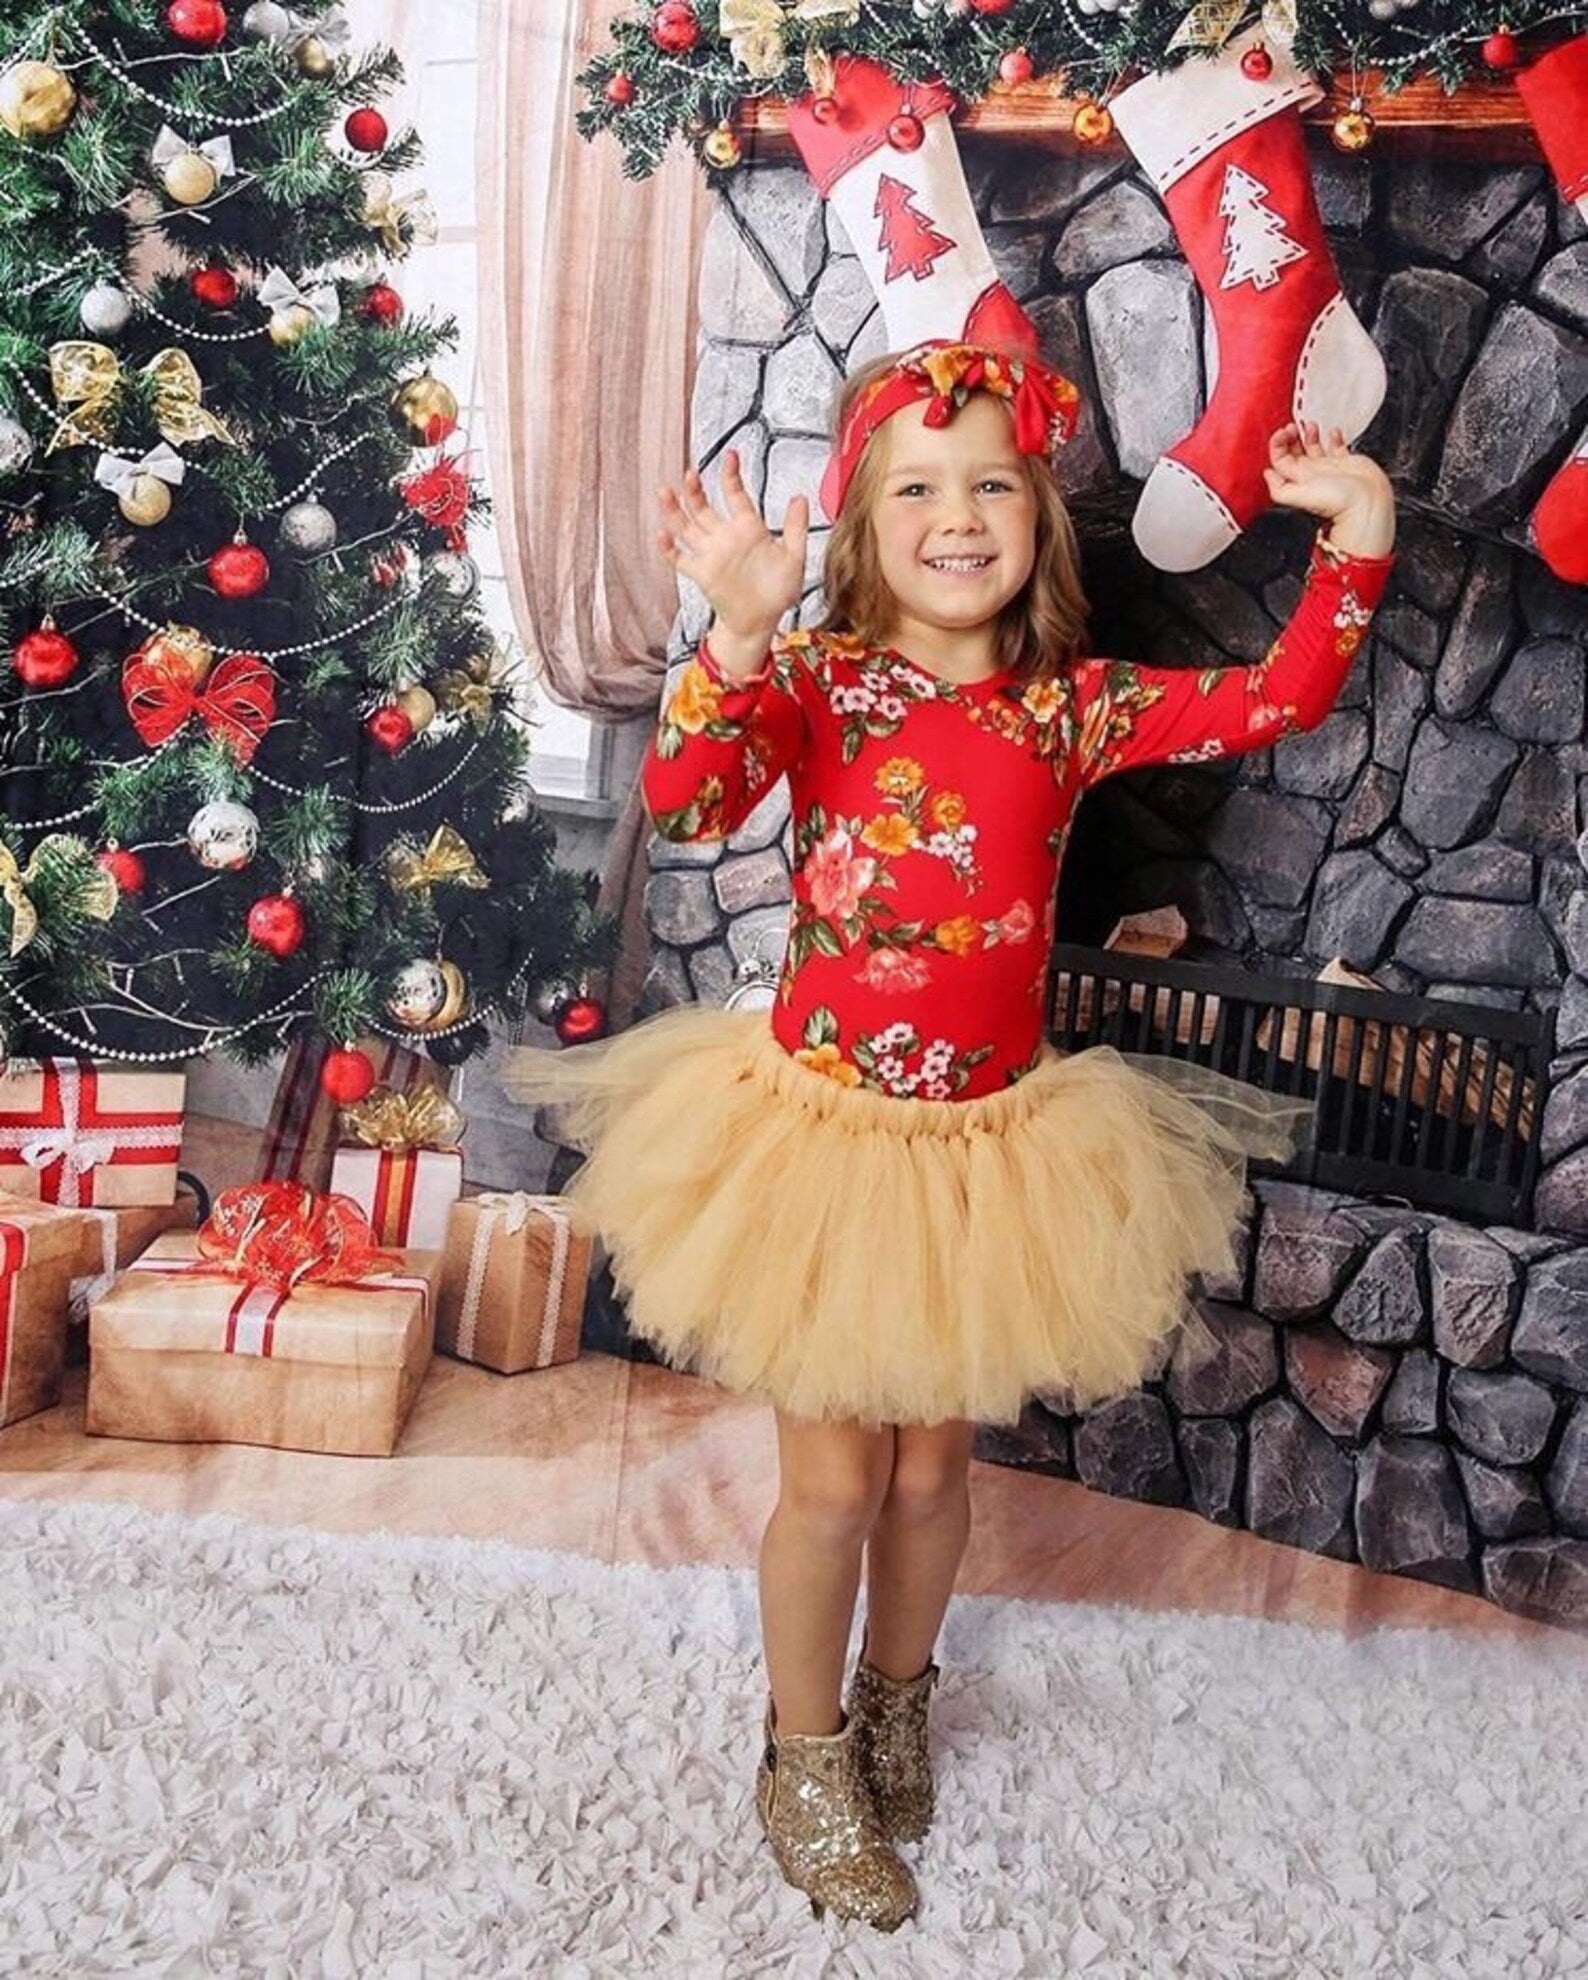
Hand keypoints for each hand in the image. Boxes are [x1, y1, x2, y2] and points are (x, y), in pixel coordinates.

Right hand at [657, 450, 809, 659]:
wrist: (763, 622)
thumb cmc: (778, 591)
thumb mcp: (794, 556)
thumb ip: (795, 528)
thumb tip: (800, 497)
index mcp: (748, 529)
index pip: (735, 496)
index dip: (731, 476)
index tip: (731, 456)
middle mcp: (726, 538)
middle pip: (703, 508)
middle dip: (695, 490)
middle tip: (690, 473)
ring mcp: (711, 555)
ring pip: (686, 527)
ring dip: (674, 510)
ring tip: (665, 492)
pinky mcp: (701, 574)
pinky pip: (679, 559)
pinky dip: (668, 548)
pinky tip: (662, 535)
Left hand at [1263, 421, 1393, 555]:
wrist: (1366, 503)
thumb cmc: (1337, 502)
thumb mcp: (1299, 496)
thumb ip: (1279, 488)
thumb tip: (1267, 475)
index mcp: (1298, 479)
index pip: (1280, 459)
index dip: (1278, 444)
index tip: (1284, 432)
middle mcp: (1311, 474)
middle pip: (1294, 452)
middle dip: (1291, 438)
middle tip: (1293, 427)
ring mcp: (1328, 468)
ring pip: (1314, 448)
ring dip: (1309, 435)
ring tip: (1310, 426)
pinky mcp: (1346, 464)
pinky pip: (1337, 448)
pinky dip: (1334, 438)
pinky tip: (1333, 433)